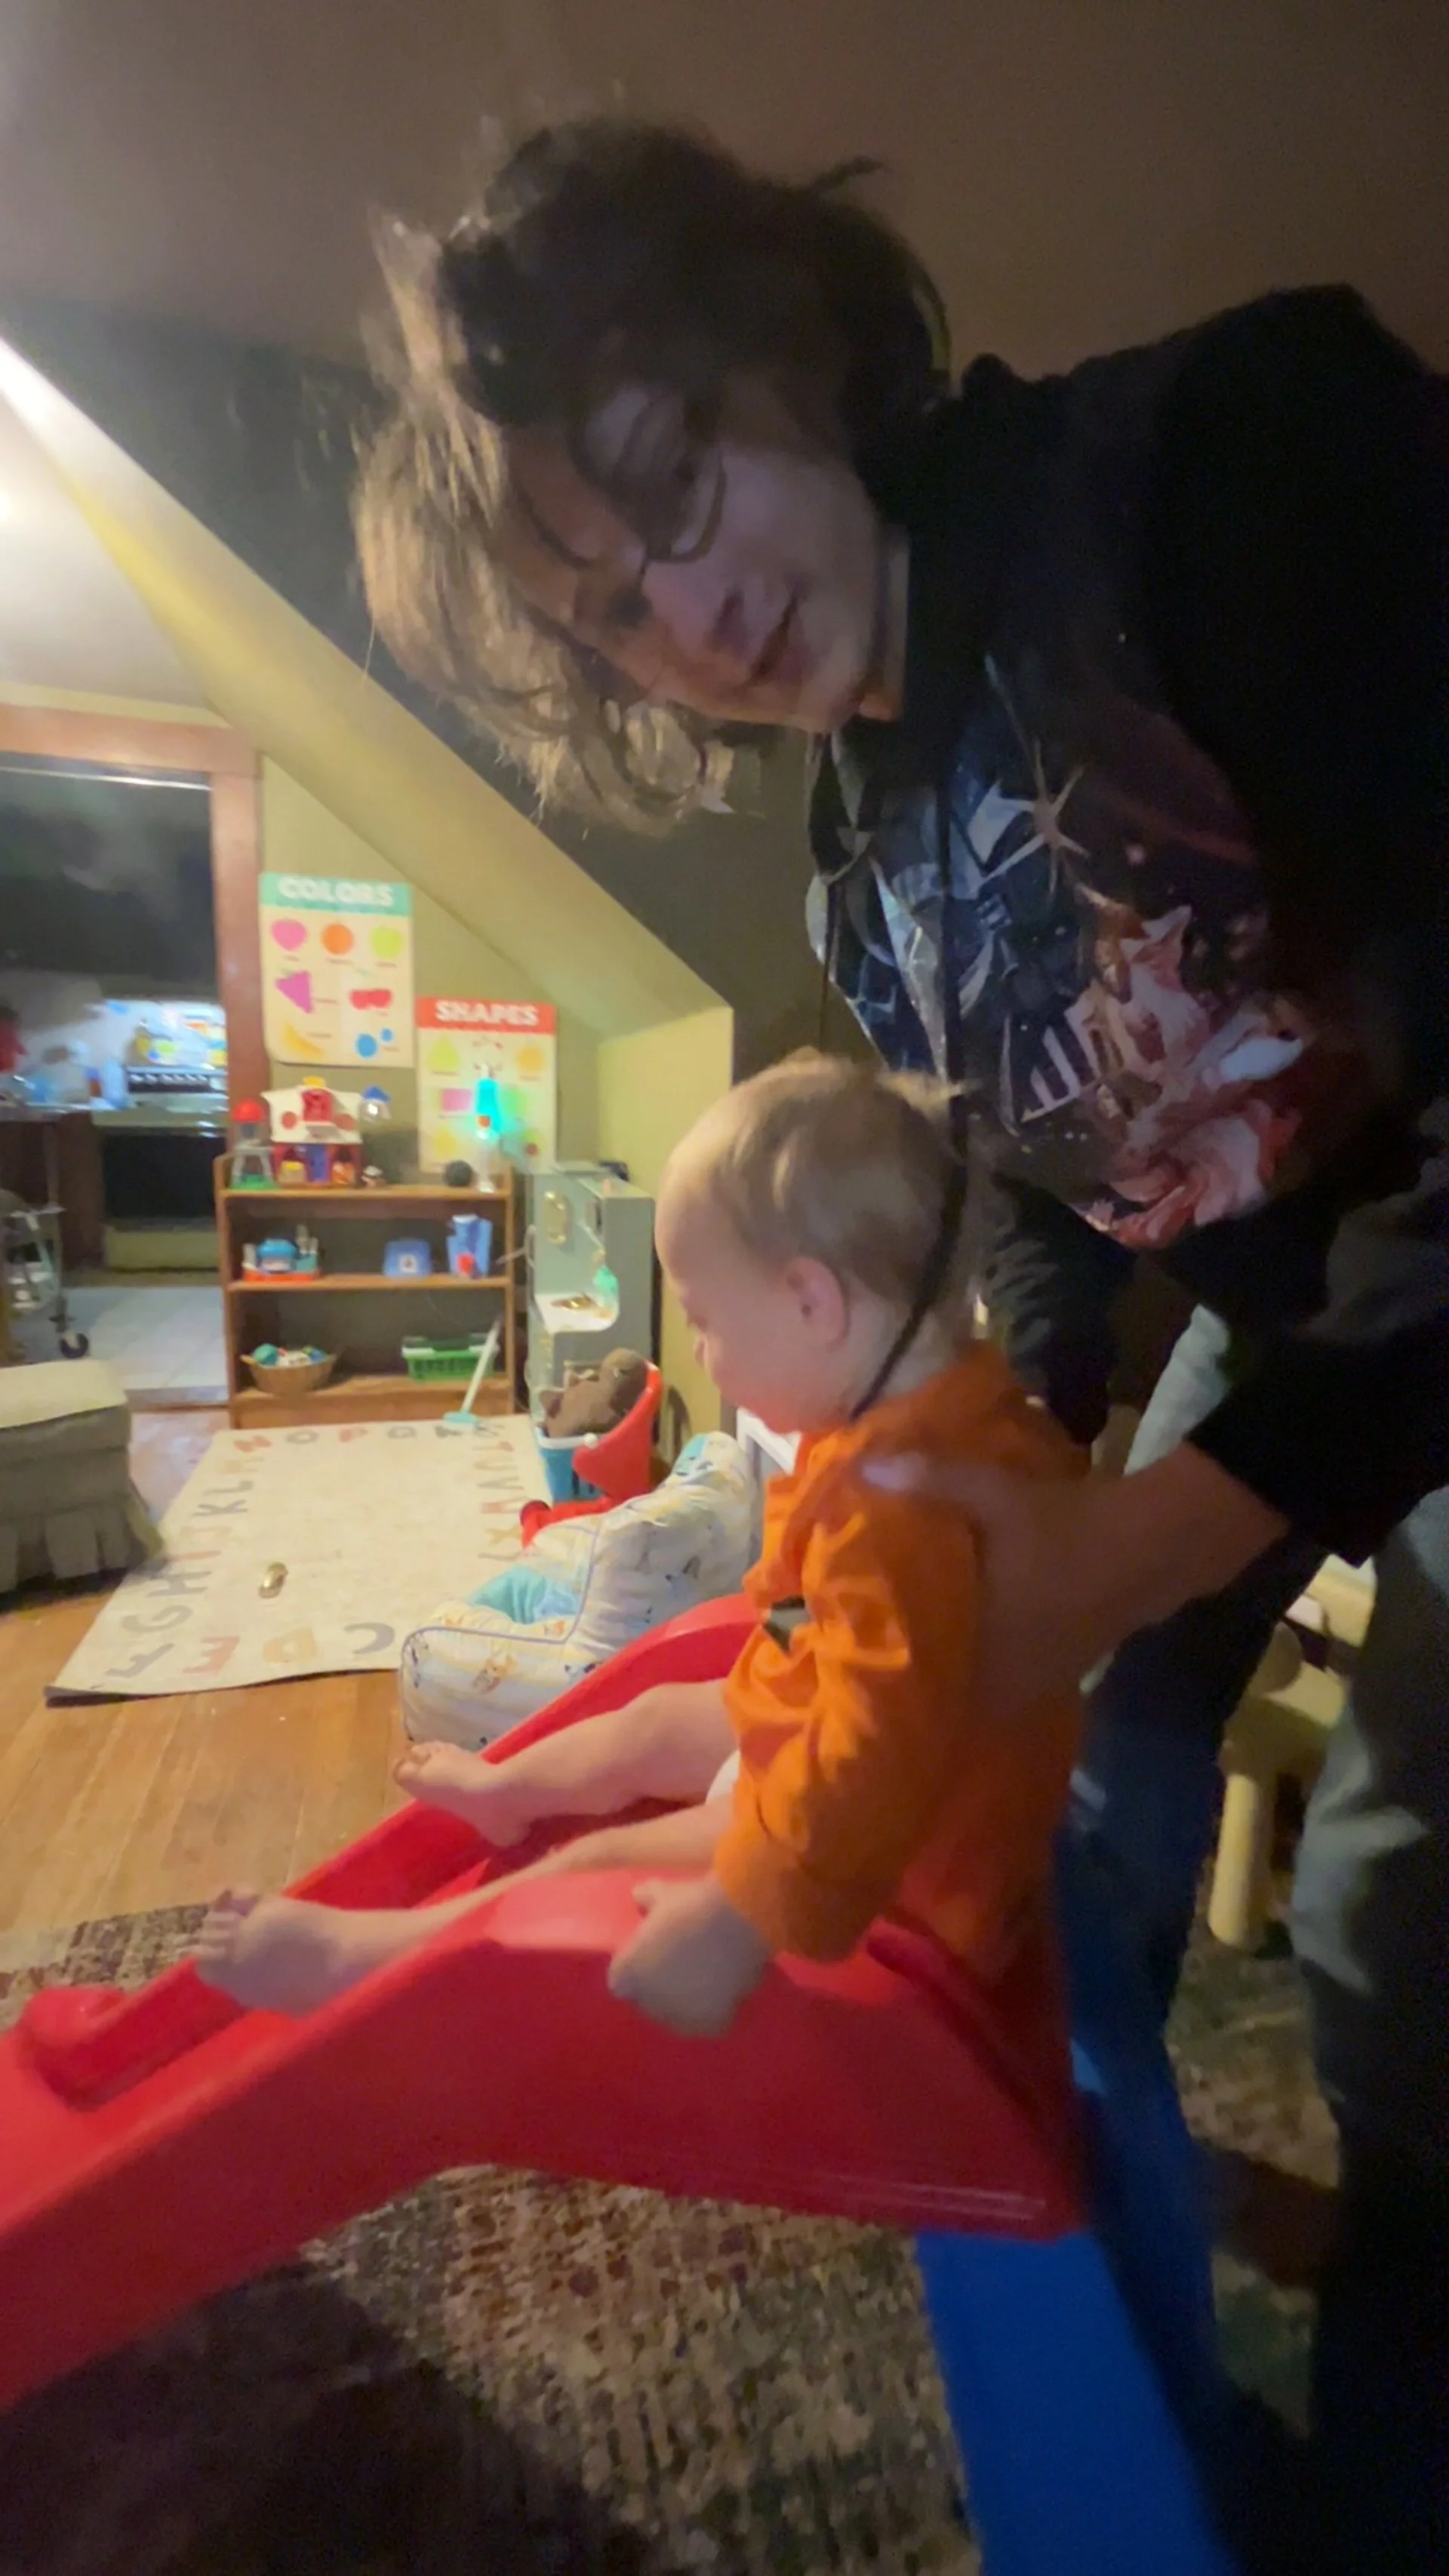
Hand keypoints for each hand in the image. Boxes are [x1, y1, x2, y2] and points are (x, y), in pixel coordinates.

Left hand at [608, 1874, 770, 2037]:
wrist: (733, 1922)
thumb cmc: (692, 1906)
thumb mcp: (665, 1894)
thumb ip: (648, 1897)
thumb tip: (639, 1895)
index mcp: (625, 1974)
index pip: (621, 1984)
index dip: (636, 1970)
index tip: (651, 1956)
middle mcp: (647, 2003)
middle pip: (650, 2003)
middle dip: (661, 1988)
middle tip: (681, 1966)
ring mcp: (679, 2016)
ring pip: (680, 2017)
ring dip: (688, 2002)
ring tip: (706, 1979)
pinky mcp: (711, 2024)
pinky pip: (710, 2022)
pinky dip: (716, 2011)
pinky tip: (725, 1994)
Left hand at [863, 1442, 1285, 1710]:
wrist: (1157, 1542)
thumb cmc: (1068, 1525)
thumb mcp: (996, 1495)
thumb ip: (931, 1481)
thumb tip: (865, 1468)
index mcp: (988, 1643)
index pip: (933, 1683)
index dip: (902, 1684)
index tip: (869, 1676)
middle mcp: (1016, 1672)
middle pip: (962, 1696)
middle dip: (933, 1684)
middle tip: (892, 1667)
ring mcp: (1050, 1674)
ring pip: (996, 1692)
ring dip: (970, 1680)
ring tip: (933, 1660)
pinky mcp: (1075, 1665)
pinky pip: (1024, 1681)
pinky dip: (1004, 1668)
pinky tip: (990, 1645)